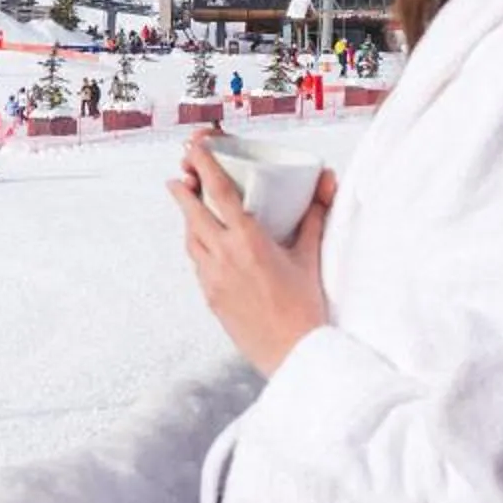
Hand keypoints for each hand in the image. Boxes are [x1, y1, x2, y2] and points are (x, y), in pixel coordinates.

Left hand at [168, 131, 335, 376]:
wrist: (292, 352)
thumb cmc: (304, 307)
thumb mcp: (310, 257)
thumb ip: (313, 218)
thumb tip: (323, 186)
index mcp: (248, 240)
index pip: (218, 193)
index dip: (204, 167)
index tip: (194, 150)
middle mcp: (224, 256)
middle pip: (192, 213)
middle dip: (183, 190)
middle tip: (179, 176)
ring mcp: (213, 278)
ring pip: (191, 239)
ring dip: (189, 220)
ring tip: (192, 208)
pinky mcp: (210, 298)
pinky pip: (198, 264)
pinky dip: (198, 248)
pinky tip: (207, 246)